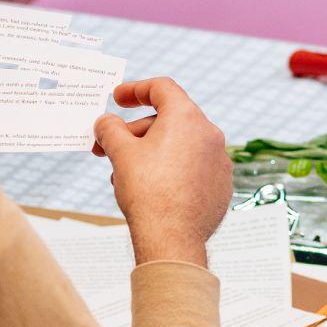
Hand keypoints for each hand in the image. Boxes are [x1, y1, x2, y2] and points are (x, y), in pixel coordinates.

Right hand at [92, 77, 231, 265]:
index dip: (135, 89)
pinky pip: (192, 167)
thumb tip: (105, 123)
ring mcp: (219, 160)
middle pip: (168, 120)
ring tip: (124, 173)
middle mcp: (209, 134)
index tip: (117, 98)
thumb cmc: (148, 192)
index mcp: (187, 117)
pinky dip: (171, 169)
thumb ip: (110, 129)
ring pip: (179, 145)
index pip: (161, 88)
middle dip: (135, 131)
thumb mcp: (120, 153)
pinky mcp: (221, 184)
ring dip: (150, 152)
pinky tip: (150, 187)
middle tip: (109, 146)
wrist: (172, 238)